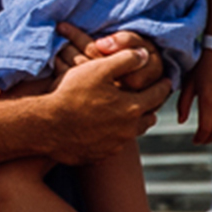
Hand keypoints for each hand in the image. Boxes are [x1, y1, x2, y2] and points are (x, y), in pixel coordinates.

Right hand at [41, 37, 169, 159]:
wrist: (45, 126)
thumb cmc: (71, 94)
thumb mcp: (98, 69)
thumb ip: (126, 59)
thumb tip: (145, 55)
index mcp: (132, 107)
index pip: (158, 95)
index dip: (163, 85)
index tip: (166, 81)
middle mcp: (128, 129)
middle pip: (149, 117)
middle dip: (151, 107)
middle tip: (148, 99)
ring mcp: (114, 145)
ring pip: (132, 134)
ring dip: (132, 123)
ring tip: (125, 115)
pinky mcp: (98, 156)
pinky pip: (112, 146)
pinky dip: (112, 137)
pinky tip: (101, 130)